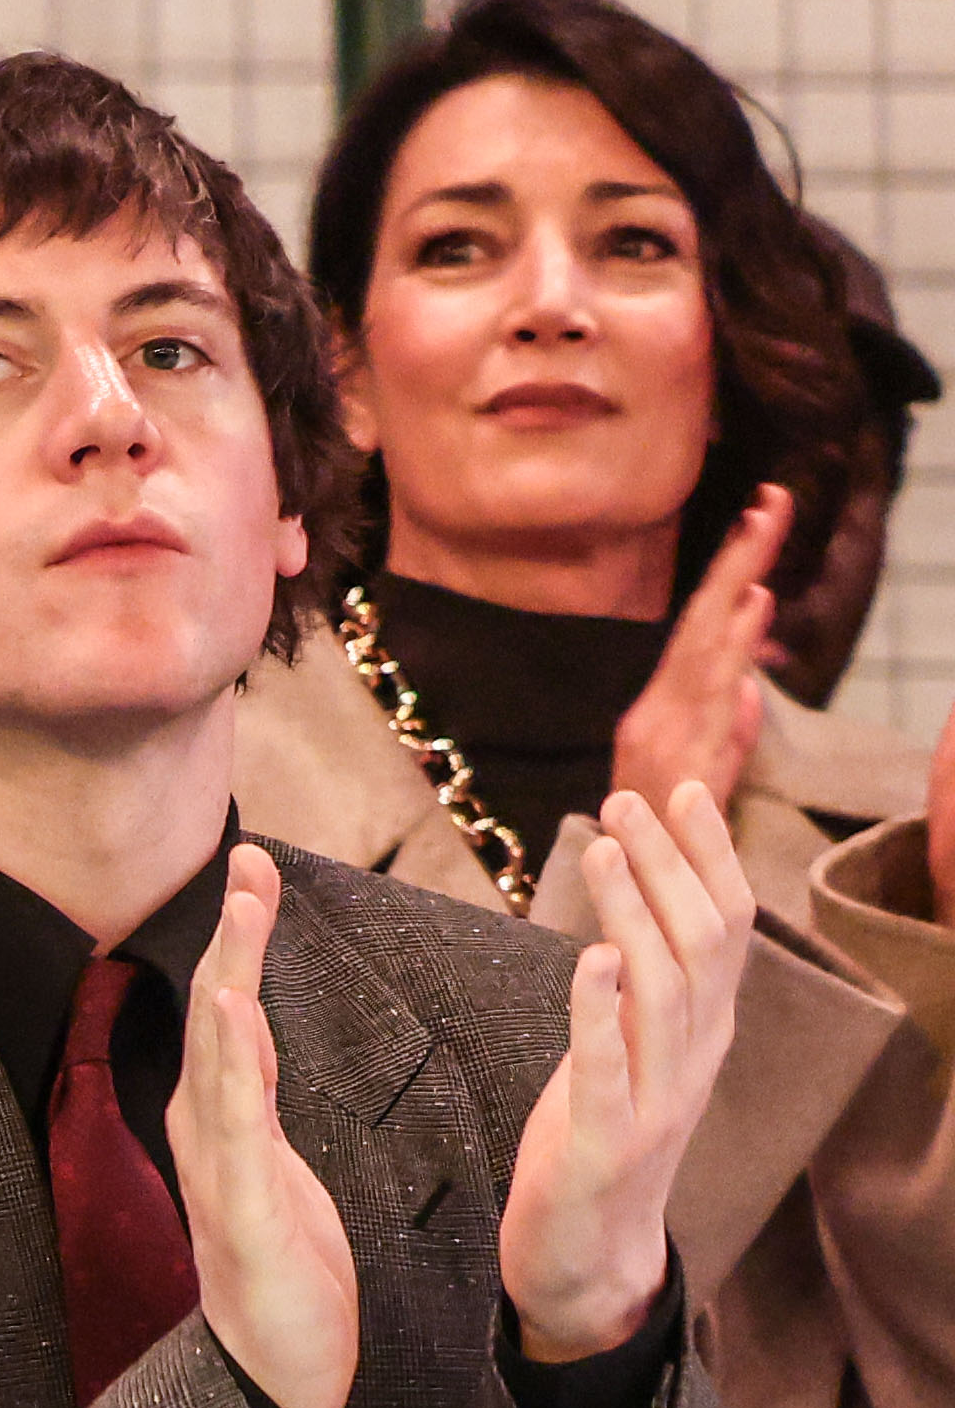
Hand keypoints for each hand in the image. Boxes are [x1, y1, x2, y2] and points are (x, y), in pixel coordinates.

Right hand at [163, 842, 360, 1407]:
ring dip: (230, 974)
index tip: (257, 873)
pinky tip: (231, 1005)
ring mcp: (217, 1170)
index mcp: (231, 1129)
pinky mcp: (238, 1205)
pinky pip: (232, 1118)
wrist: (283, 1380)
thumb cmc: (294, 1287)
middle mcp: (209, 1139)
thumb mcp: (283, 1180)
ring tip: (241, 906)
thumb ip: (259, 1112)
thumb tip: (249, 1042)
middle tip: (248, 858)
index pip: (237, 1018)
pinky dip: (228, 1058)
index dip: (242, 944)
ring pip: (220, 1053)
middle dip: (232, 936)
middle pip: (219, 1018)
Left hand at [497, 782, 758, 1366]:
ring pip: (663, 990)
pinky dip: (601, 1011)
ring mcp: (657, 1101)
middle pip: (703, 941)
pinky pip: (608, 1068)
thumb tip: (630, 907)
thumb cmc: (595, 1142)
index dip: (706, 855)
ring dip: (634, 913)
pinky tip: (590, 960)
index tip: (681, 790)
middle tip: (634, 798)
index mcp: (702, 1030)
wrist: (588, 1260)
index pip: (724, 924)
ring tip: (605, 849)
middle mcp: (695, 1056)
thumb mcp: (627, 1050)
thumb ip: (637, 987)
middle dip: (671, 863)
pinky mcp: (606, 1145)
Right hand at [604, 488, 794, 857]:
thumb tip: (755, 685)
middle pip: (704, 624)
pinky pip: (710, 695)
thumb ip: (730, 729)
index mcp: (663, 711)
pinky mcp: (675, 756)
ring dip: (735, 586)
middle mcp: (657, 712)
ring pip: (706, 647)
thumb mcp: (706, 776)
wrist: (632, 904)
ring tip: (764, 534)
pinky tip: (750, 610)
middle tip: (774, 504)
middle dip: (741, 561)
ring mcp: (664, 732)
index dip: (735, 574)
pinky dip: (730, 649)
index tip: (765, 518)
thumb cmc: (667, 842)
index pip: (703, 630)